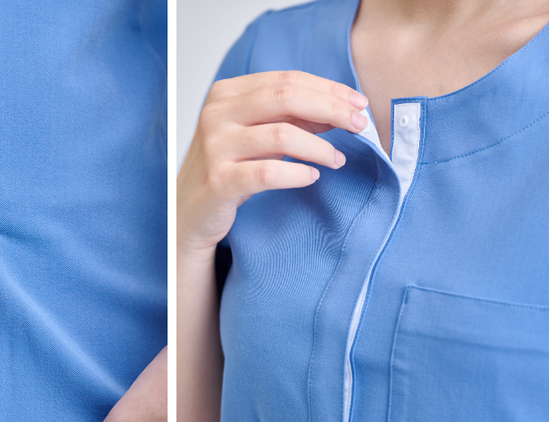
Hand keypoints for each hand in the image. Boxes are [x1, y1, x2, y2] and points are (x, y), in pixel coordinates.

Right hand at [177, 70, 367, 255]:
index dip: (328, 89)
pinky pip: (268, 172)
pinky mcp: (219, 181)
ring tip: (338, 159)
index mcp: (226, 94)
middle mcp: (217, 114)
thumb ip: (289, 119)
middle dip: (331, 108)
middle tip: (359, 124)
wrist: (188, 214)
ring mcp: (216, 147)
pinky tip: (312, 177)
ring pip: (281, 134)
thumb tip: (339, 109)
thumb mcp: (255, 137)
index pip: (287, 80)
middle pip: (286, 97)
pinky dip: (297, 173)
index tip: (358, 103)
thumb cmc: (226, 172)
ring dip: (319, 147)